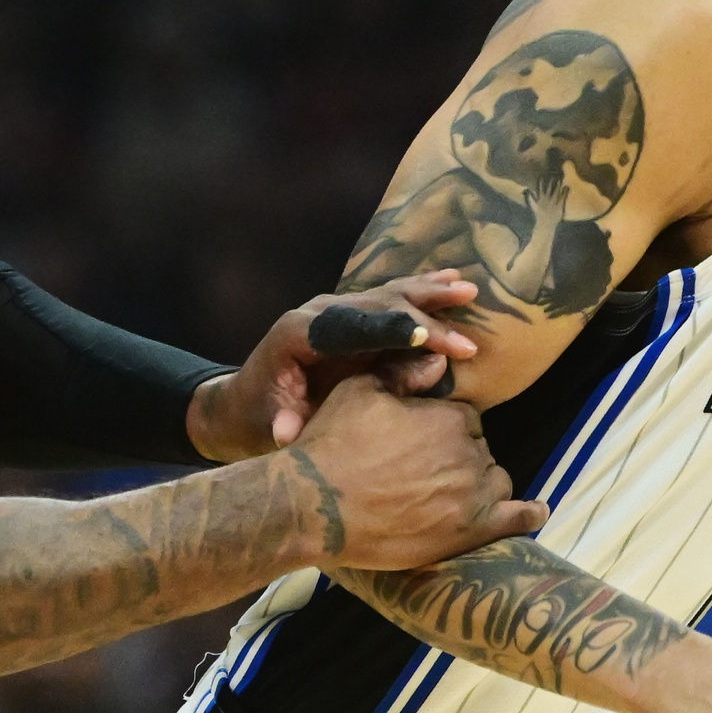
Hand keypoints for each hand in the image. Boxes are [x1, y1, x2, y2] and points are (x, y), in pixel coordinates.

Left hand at [188, 270, 484, 461]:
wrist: (242, 403)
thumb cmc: (257, 419)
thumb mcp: (268, 426)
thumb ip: (287, 426)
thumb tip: (289, 433)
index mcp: (299, 334)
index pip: (350, 326)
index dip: (387, 330)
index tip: (424, 339)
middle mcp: (320, 312)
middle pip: (378, 306)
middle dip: (423, 322)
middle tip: (465, 345)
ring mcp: (338, 309)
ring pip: (389, 294)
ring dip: (431, 294)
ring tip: (469, 291)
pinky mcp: (353, 315)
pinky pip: (391, 298)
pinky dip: (423, 290)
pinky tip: (454, 279)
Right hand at [287, 372, 544, 570]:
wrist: (315, 505)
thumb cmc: (331, 445)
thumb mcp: (359, 392)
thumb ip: (404, 373)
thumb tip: (440, 360)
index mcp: (449, 417)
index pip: (465, 419)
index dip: (443, 429)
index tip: (420, 442)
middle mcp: (469, 453)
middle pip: (480, 449)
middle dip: (459, 456)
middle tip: (423, 472)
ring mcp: (473, 495)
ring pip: (496, 481)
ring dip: (481, 483)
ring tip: (452, 494)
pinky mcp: (471, 532)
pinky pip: (517, 519)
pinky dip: (529, 514)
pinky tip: (536, 511)